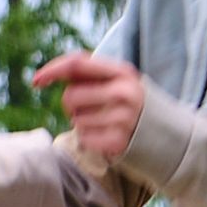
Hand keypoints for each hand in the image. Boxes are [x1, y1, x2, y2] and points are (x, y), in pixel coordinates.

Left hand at [37, 51, 146, 170]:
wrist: (169, 135)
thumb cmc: (132, 104)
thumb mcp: (119, 81)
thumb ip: (88, 74)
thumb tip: (42, 77)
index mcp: (123, 72)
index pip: (77, 64)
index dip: (52, 70)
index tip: (36, 81)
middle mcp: (124, 93)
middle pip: (70, 97)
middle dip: (71, 106)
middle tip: (89, 109)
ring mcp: (123, 118)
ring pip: (75, 120)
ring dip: (82, 123)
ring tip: (104, 123)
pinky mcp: (118, 141)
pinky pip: (83, 138)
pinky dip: (89, 139)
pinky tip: (106, 136)